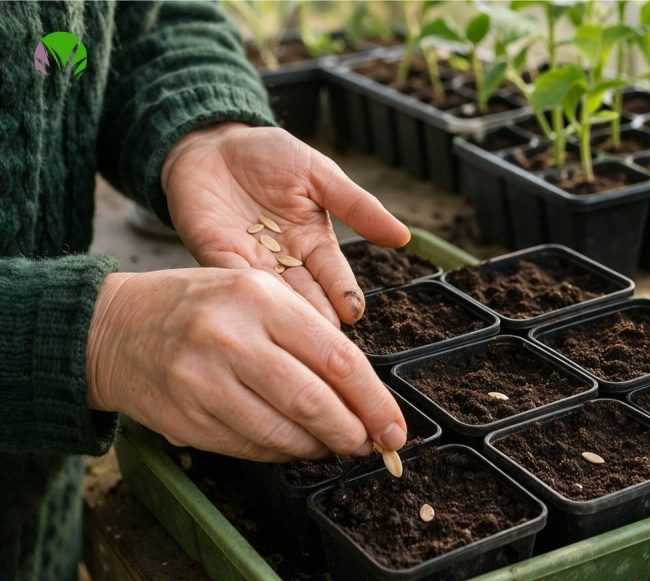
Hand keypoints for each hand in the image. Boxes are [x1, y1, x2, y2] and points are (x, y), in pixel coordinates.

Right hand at [86, 268, 407, 461]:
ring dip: (319, 448)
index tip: (395, 428)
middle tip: (372, 446)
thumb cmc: (200, 309)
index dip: (374, 402)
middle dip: (353, 433)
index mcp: (261, 298)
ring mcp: (205, 382)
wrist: (113, 329)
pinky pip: (252, 448)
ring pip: (284, 434)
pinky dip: (282, 453)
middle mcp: (232, 338)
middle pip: (314, 402)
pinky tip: (294, 445)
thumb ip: (308, 335)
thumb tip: (363, 392)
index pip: (338, 359)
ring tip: (335, 445)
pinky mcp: (188, 419)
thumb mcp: (255, 294)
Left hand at [161, 123, 409, 326]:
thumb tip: (403, 235)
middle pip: (306, 294)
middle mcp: (286, 261)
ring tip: (294, 329)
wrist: (213, 143)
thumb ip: (357, 206)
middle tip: (325, 336)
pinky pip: (231, 276)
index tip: (353, 311)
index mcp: (315, 243)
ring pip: (272, 294)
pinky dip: (243, 289)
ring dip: (283, 311)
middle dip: (315, 314)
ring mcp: (251, 262)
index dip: (343, 293)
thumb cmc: (269, 156)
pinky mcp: (216, 255)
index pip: (335, 276)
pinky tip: (255, 303)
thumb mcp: (320, 175)